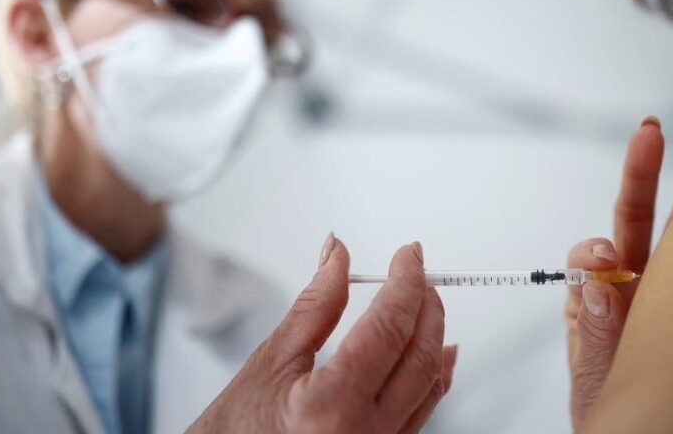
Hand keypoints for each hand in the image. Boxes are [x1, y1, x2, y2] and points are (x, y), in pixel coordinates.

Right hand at [189, 235, 457, 433]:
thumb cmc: (237, 433)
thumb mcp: (270, 362)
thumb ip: (315, 306)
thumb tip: (338, 259)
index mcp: (331, 408)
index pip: (388, 329)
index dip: (405, 283)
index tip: (408, 257)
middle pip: (420, 356)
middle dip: (426, 305)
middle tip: (416, 272)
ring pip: (431, 385)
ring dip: (434, 336)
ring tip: (425, 300)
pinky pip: (424, 411)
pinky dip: (433, 374)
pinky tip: (435, 351)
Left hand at [566, 119, 672, 429]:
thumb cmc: (630, 422)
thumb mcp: (600, 389)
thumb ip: (594, 341)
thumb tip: (596, 285)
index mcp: (601, 309)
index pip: (591, 259)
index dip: (595, 248)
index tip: (607, 254)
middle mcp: (638, 292)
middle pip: (638, 222)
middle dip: (643, 175)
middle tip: (650, 132)